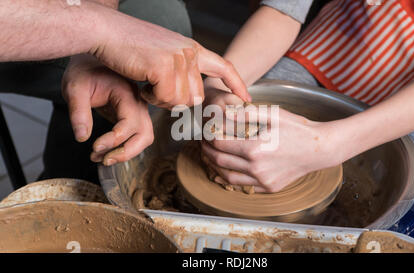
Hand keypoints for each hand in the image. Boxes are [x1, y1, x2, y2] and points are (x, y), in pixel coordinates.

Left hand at [62, 55, 153, 165]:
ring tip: (101, 158)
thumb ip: (78, 112)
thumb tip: (82, 138)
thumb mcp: (74, 87)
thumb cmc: (83, 70)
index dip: (114, 139)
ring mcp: (139, 109)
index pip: (130, 123)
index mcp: (127, 93)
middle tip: (103, 160)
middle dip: (126, 152)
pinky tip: (103, 151)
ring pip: (145, 138)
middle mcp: (138, 102)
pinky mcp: (133, 115)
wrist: (91, 58)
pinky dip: (123, 147)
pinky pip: (136, 135)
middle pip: (145, 135)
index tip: (94, 146)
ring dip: (127, 152)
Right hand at [91, 10, 250, 107]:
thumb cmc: (130, 45)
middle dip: (176, 101)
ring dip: (161, 100)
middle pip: (196, 97)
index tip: (245, 97)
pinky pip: (165, 99)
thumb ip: (182, 71)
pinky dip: (151, 98)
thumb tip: (193, 97)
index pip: (224, 66)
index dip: (236, 83)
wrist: (106, 31)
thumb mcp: (164, 54)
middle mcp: (190, 52)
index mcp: (192, 48)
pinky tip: (142, 84)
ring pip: (181, 101)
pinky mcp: (165, 67)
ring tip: (148, 84)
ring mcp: (179, 59)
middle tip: (156, 91)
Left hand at [201, 107, 343, 192]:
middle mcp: (256, 168)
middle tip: (203, 142)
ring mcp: (263, 181)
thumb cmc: (297, 128)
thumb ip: (245, 113)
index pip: (220, 143)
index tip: (206, 129)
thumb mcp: (272, 114)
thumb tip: (222, 112)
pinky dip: (229, 177)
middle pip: (220, 160)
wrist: (319, 149)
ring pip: (227, 176)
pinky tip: (224, 169)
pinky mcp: (269, 187)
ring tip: (210, 155)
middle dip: (207, 150)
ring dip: (214, 166)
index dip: (209, 135)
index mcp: (255, 149)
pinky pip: (242, 185)